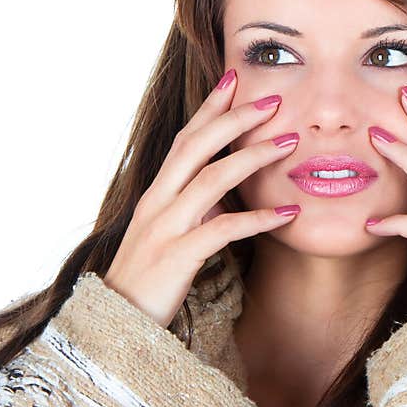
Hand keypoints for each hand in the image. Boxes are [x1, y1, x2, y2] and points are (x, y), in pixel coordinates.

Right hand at [103, 70, 301, 327]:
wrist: (114, 327)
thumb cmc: (149, 280)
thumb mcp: (170, 236)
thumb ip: (194, 211)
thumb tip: (227, 195)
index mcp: (157, 193)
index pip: (185, 139)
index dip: (210, 107)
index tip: (235, 79)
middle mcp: (158, 202)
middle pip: (196, 146)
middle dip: (235, 118)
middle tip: (274, 99)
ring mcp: (165, 228)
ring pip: (212, 179)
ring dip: (254, 158)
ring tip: (291, 143)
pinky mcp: (177, 258)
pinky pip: (223, 231)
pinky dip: (258, 219)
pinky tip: (287, 213)